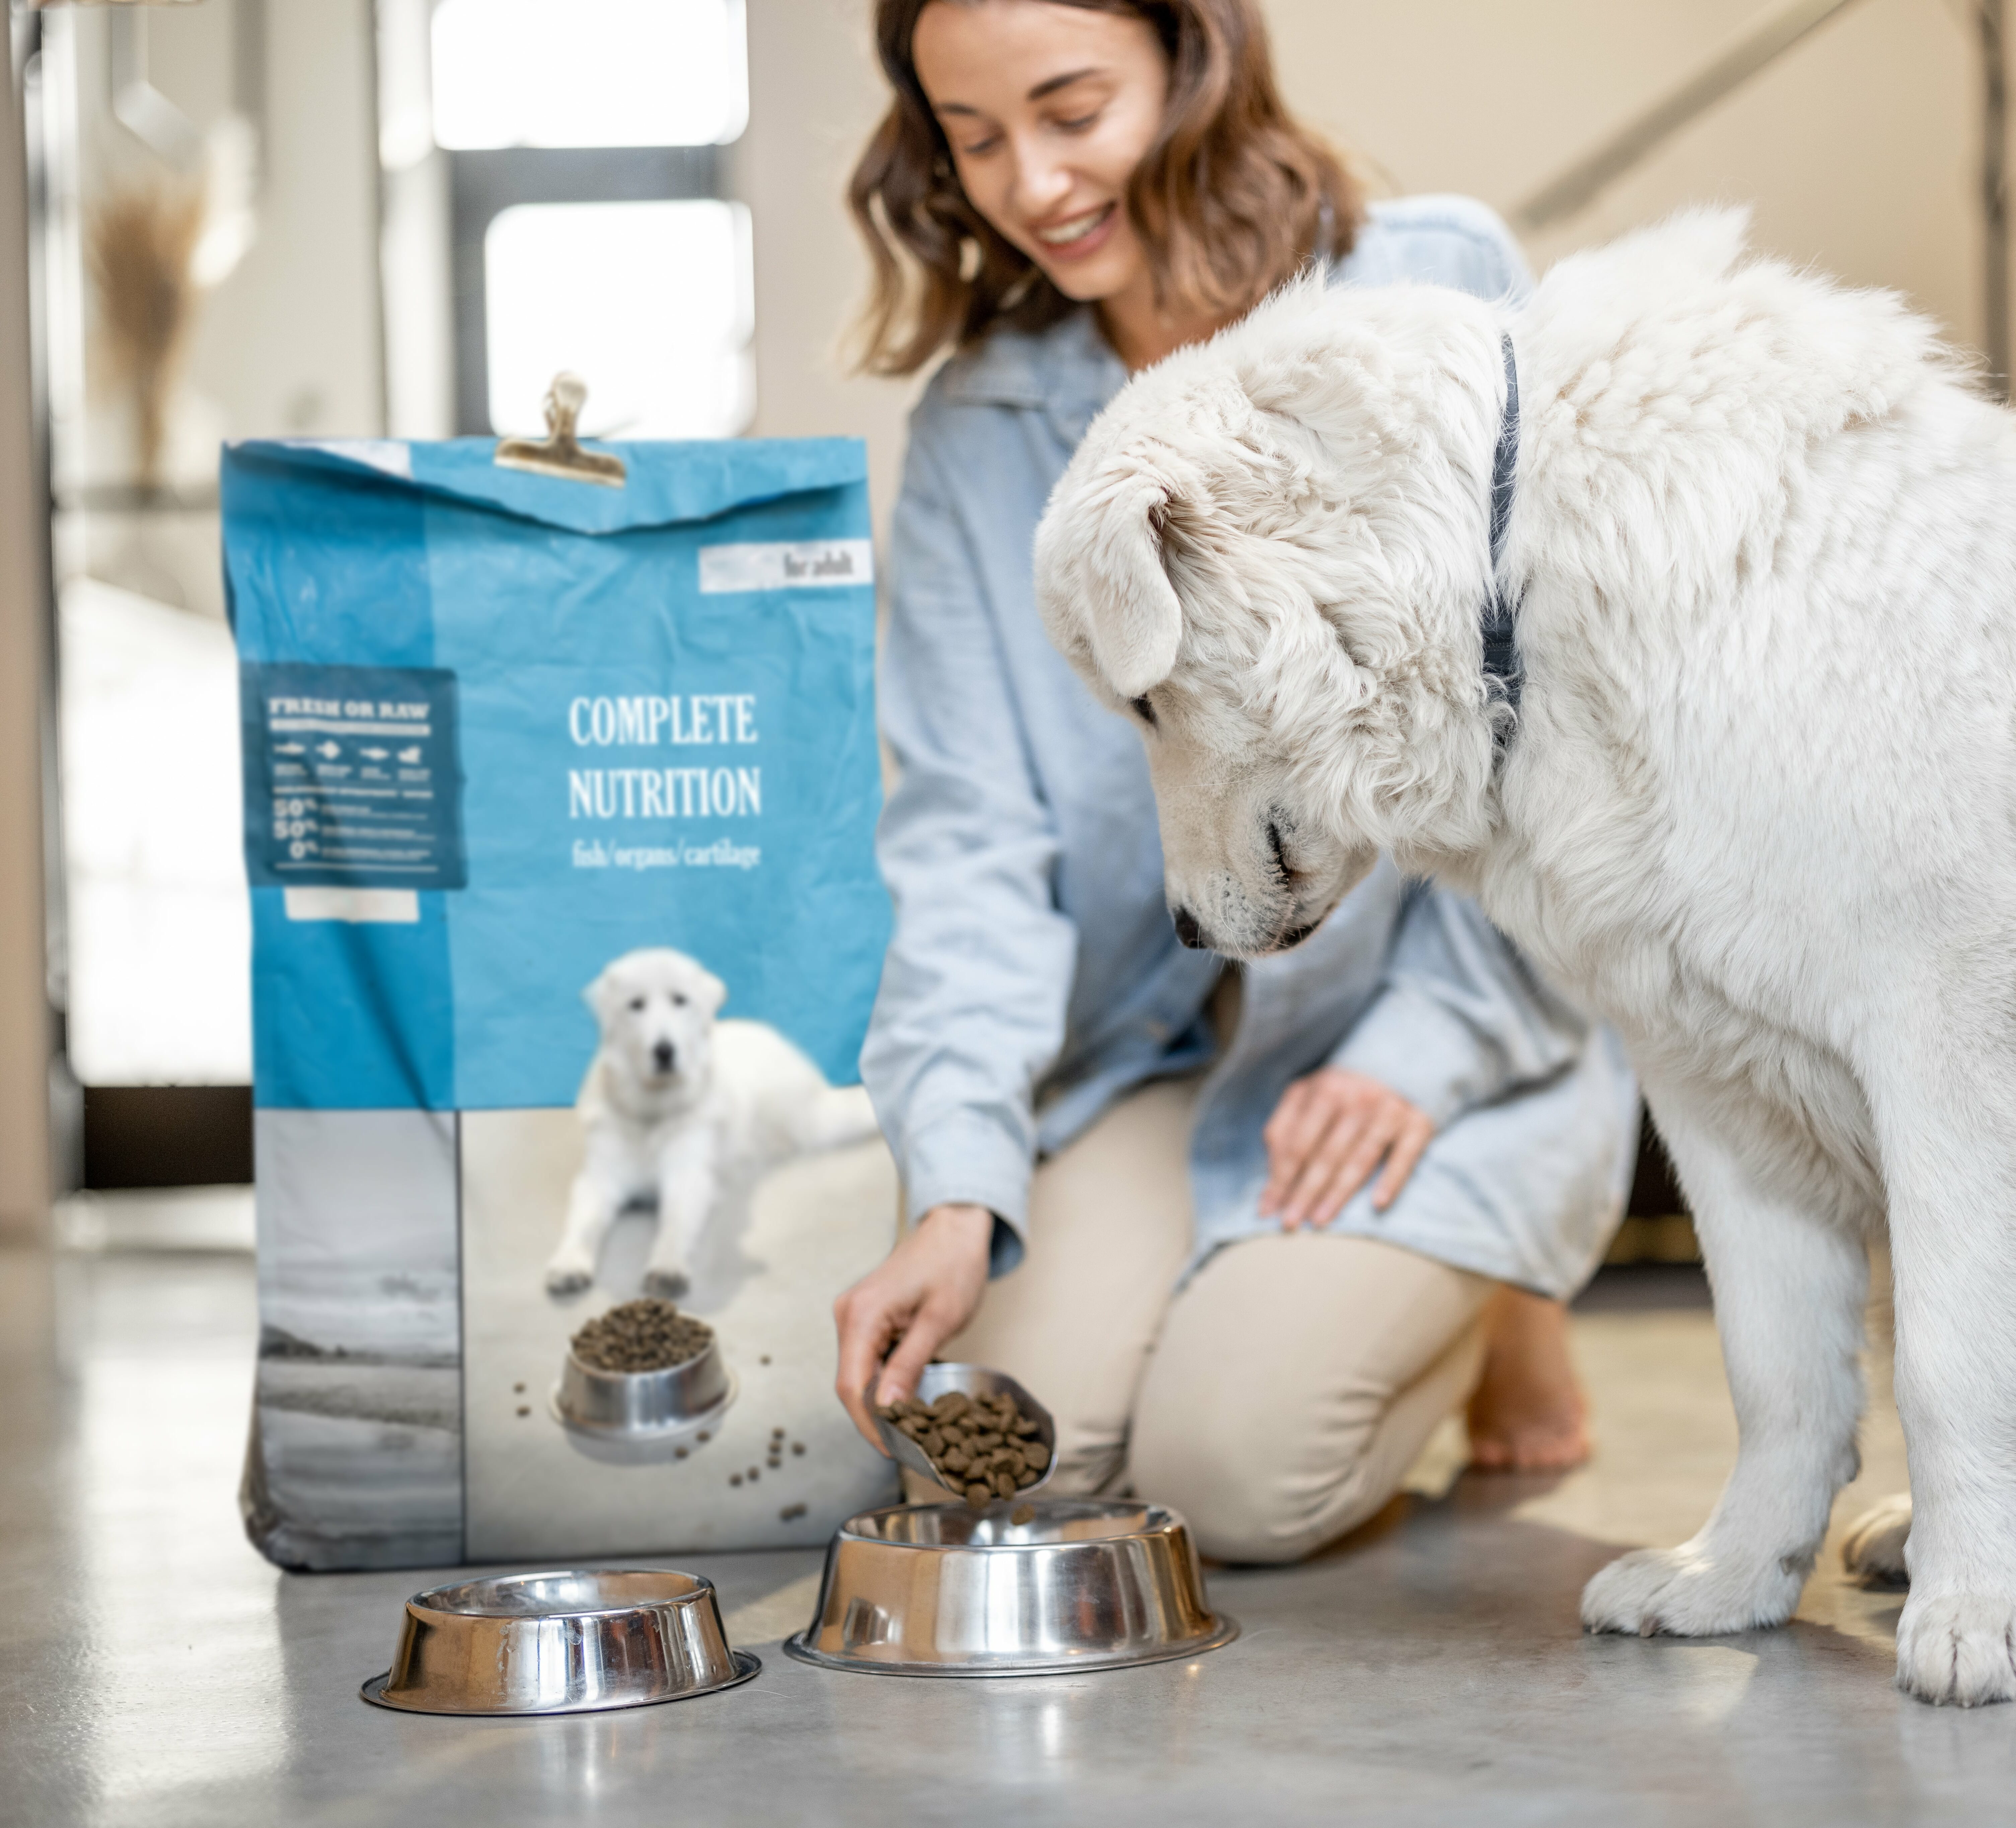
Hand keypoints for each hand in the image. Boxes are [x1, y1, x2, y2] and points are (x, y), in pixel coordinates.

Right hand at [833, 1202, 994, 1449]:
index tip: (893, 1451)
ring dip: (882, 1401)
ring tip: (912, 1427)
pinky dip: (886, 1380)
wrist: (955, 1228)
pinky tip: (908, 1395)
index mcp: (862, 1315)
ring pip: (859, 1374)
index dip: (869, 1425)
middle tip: (909, 1446)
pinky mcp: (866, 1317)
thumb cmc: (953, 1264)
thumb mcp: (939, 1320)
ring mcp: (854, 1315)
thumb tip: (886, 1409)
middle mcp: (849, 1314)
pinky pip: (868, 1359)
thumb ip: (909, 1366)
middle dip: (876, 1418)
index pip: (852, 1386)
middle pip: (852, 1383)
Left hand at [1258, 1067, 1433, 1228]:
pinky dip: (1392, 1179)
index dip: (1280, 1178)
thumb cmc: (1341, 1092)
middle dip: (1305, 1191)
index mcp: (1324, 1089)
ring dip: (1339, 1192)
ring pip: (1361, 1159)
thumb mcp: (1306, 1096)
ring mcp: (1389, 1111)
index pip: (1297, 1142)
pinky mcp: (1418, 1124)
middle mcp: (1357, 1098)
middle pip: (1326, 1154)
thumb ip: (1284, 1128)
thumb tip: (1271, 1174)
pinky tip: (1377, 1204)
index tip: (1267, 1209)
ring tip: (1320, 1220)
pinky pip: (1405, 1156)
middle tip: (1290, 1223)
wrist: (1400, 1065)